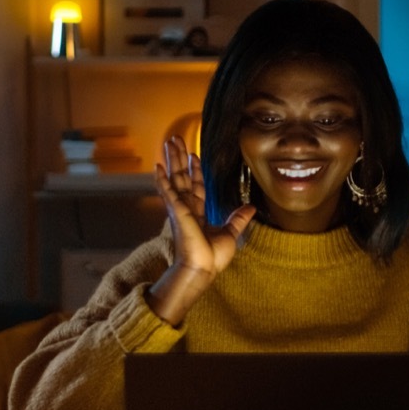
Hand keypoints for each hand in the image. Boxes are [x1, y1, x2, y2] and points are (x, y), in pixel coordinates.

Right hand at [146, 136, 255, 325]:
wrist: (203, 269)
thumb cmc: (212, 258)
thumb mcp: (230, 233)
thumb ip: (238, 219)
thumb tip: (250, 207)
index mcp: (197, 214)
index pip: (196, 187)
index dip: (195, 170)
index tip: (194, 156)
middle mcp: (186, 209)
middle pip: (182, 177)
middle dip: (179, 158)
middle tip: (175, 140)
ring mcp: (180, 209)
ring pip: (175, 178)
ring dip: (171, 160)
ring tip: (169, 142)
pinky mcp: (177, 212)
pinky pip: (168, 192)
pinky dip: (162, 179)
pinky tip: (157, 166)